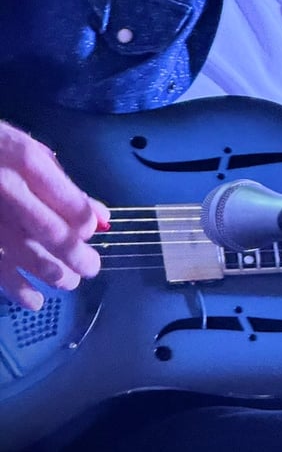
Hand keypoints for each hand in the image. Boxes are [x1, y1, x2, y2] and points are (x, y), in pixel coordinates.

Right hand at [0, 121, 106, 310]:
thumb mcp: (29, 151)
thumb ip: (65, 185)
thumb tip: (102, 218)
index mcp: (26, 162)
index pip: (69, 203)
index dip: (86, 225)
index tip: (91, 233)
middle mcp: (7, 191)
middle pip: (51, 233)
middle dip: (77, 257)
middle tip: (91, 268)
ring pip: (27, 256)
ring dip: (54, 275)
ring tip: (70, 281)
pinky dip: (19, 290)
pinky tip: (35, 300)